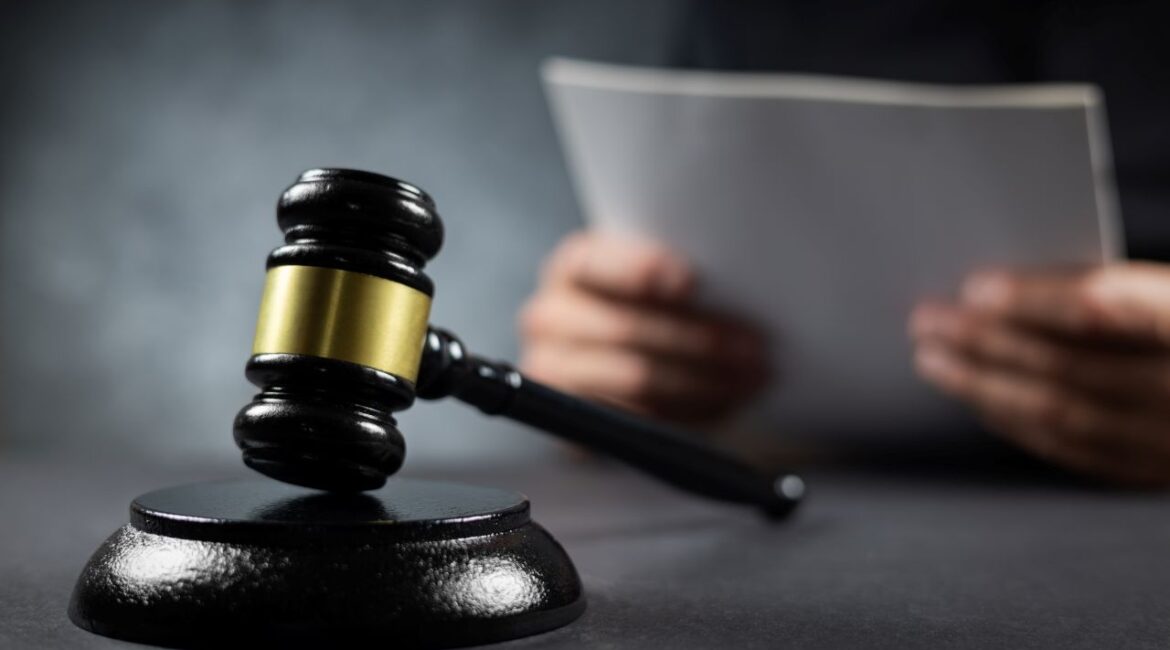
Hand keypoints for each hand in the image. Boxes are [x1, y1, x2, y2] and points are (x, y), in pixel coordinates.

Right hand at [519, 231, 769, 424]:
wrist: (624, 362)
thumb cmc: (655, 310)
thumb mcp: (662, 281)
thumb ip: (681, 277)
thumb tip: (736, 284)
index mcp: (574, 266)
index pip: (597, 263)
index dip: (643, 270)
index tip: (691, 281)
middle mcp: (549, 315)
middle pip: (625, 328)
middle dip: (698, 339)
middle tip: (752, 347)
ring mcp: (552, 369)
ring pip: (635, 378)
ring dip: (702, 381)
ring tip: (749, 378)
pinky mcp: (568, 421)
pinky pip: (634, 421)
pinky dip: (688, 413)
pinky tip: (723, 403)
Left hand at [910, 262, 1169, 486]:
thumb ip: (1121, 291)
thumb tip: (1012, 289)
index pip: (1105, 309)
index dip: (1034, 298)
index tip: (975, 287)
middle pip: (1067, 366)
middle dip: (985, 343)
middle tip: (926, 321)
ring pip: (1062, 416)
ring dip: (985, 386)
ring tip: (934, 360)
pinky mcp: (1161, 473)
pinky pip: (1077, 451)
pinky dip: (1020, 424)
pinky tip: (982, 401)